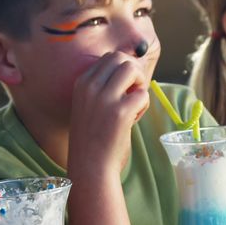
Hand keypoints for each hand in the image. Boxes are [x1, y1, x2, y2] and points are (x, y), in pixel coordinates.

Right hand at [68, 52, 149, 171]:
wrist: (90, 167)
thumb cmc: (93, 139)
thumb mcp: (89, 106)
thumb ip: (104, 88)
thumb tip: (131, 70)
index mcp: (81, 83)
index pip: (108, 57)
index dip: (123, 70)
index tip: (124, 89)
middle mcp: (90, 87)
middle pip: (120, 58)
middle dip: (133, 72)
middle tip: (134, 93)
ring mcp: (104, 98)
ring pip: (131, 69)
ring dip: (139, 84)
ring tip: (134, 104)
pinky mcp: (120, 112)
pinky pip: (142, 94)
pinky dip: (143, 105)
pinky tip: (134, 119)